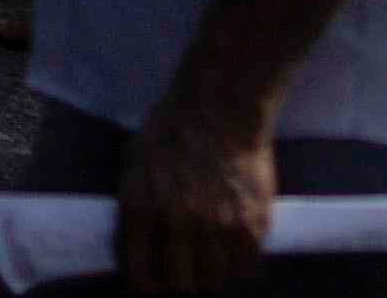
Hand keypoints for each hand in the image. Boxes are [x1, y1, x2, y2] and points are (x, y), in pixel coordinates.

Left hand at [114, 90, 279, 293]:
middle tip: (188, 274)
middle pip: (181, 285)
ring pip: (215, 281)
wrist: (219, 107)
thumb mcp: (134, 163)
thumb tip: (135, 245)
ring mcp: (217, 226)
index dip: (147, 287)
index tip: (155, 286)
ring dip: (212, 275)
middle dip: (182, 284)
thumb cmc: (171, 130)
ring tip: (212, 261)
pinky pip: (246, 267)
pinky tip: (235, 250)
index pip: (140, 274)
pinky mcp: (252, 224)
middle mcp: (178, 222)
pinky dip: (241, 265)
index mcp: (142, 207)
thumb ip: (135, 205)